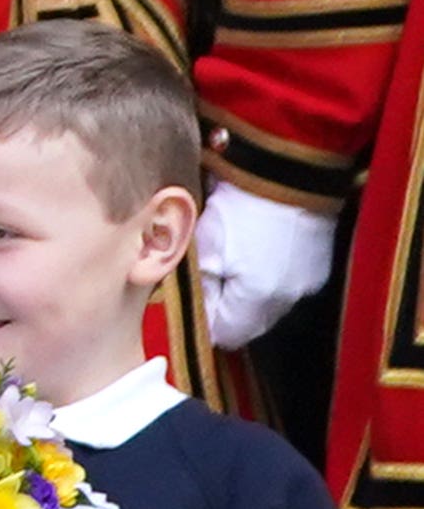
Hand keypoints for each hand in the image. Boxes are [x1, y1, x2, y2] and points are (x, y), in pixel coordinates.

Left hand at [195, 181, 335, 349]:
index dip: (206, 324)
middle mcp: (288, 297)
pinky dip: (268, 279)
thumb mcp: (206, 247)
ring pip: (269, 306)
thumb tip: (198, 311)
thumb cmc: (241, 208)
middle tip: (206, 287)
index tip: (192, 308)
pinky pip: (286, 286)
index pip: (227, 335)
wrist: (286, 173)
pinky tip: (254, 257)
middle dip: (226, 311)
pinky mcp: (317, 266)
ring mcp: (307, 283)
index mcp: (259, 298)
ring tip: (229, 267)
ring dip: (247, 296)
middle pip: (250, 323)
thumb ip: (201, 288)